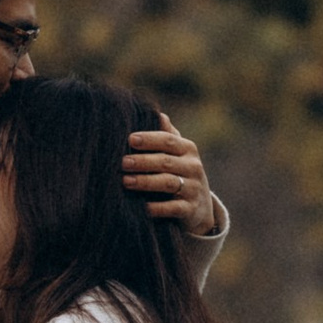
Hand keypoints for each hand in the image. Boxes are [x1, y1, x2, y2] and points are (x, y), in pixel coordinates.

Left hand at [124, 112, 218, 237]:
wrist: (201, 208)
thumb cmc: (180, 173)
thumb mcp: (178, 154)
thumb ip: (167, 135)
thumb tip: (157, 113)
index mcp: (188, 149)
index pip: (168, 140)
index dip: (149, 139)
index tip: (129, 139)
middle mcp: (193, 167)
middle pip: (165, 161)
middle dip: (143, 161)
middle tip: (122, 162)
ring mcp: (194, 188)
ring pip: (168, 183)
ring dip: (146, 182)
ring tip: (126, 181)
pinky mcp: (191, 209)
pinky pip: (173, 208)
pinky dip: (157, 207)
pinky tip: (142, 207)